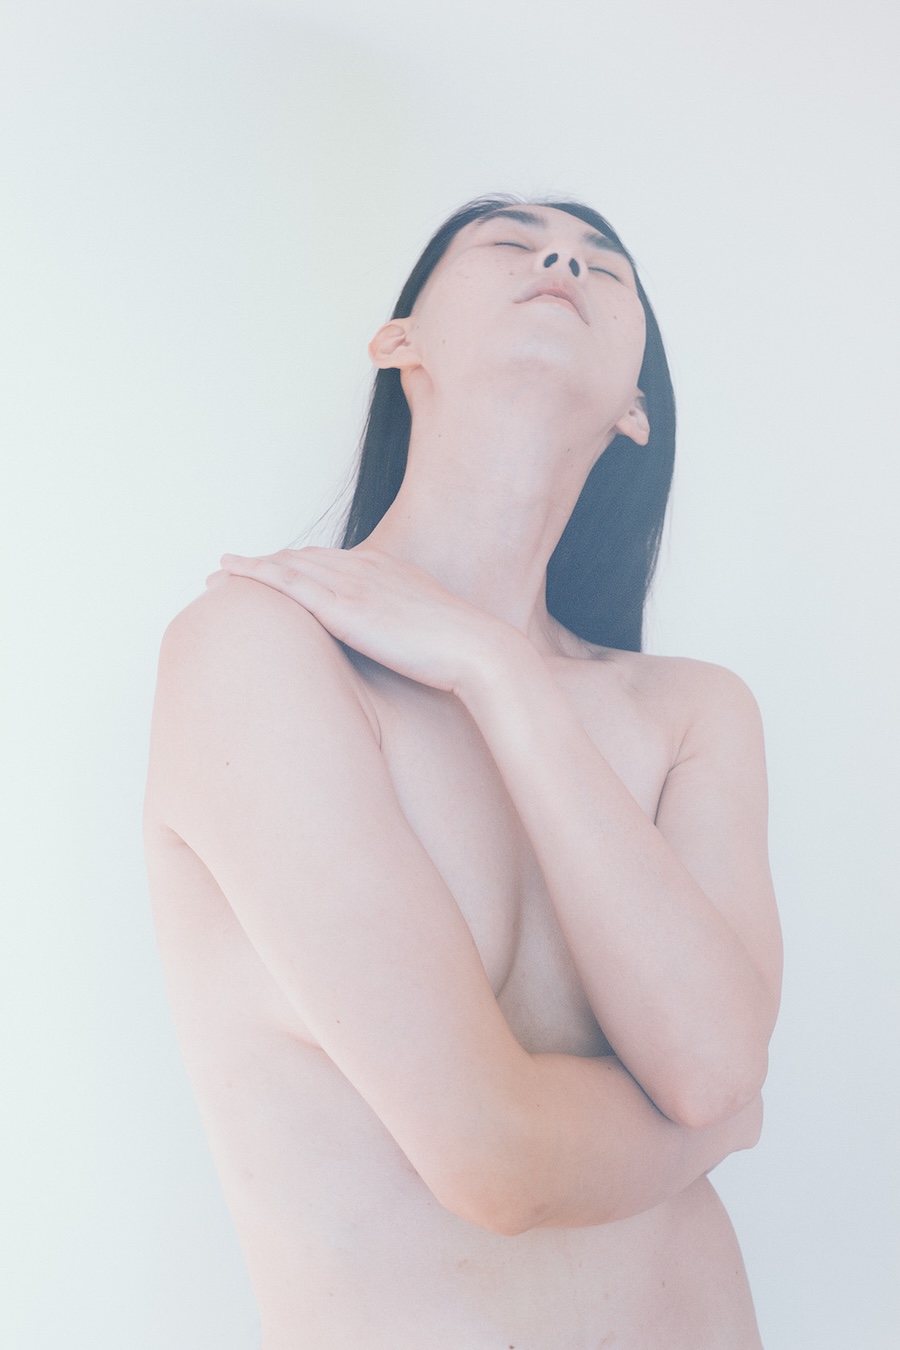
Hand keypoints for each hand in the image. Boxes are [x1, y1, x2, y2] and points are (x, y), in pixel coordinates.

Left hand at [211, 545, 512, 693]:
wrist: (478, 649)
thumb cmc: (461, 651)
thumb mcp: (430, 630)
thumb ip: (406, 627)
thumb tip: (402, 648)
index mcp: (387, 570)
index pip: (330, 561)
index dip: (297, 565)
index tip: (274, 572)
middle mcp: (366, 567)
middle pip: (302, 558)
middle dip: (266, 563)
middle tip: (231, 570)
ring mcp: (353, 583)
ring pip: (287, 565)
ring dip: (249, 567)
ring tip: (218, 575)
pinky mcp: (343, 605)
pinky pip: (287, 581)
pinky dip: (254, 573)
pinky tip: (231, 574)